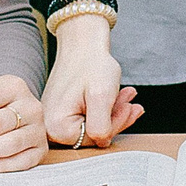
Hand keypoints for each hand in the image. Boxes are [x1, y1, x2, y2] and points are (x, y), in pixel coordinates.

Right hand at [40, 14, 143, 148]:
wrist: (81, 42)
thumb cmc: (90, 64)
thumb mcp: (101, 96)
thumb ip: (102, 126)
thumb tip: (102, 143)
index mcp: (57, 126)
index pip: (94, 138)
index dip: (115, 124)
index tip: (129, 109)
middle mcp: (50, 126)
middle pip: (93, 133)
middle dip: (117, 118)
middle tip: (134, 105)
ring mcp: (54, 118)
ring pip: (93, 123)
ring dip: (114, 111)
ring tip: (129, 97)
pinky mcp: (61, 111)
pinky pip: (87, 115)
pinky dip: (105, 107)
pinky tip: (119, 96)